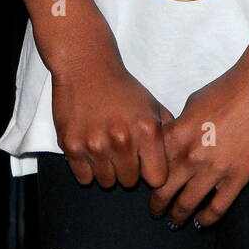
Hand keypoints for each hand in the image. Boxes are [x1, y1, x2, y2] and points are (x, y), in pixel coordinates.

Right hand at [52, 47, 172, 188]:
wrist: (86, 66)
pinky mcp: (72, 147)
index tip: (146, 165)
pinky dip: (87, 169)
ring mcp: (95, 145)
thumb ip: (167, 133)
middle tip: (121, 150)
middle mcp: (122, 139)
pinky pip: (84, 178)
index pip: (156, 178)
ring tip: (105, 147)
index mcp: (146, 130)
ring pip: (107, 182)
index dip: (151, 172)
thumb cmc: (121, 87)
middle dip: (128, 169)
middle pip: (130, 182)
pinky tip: (90, 148)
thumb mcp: (151, 105)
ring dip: (107, 170)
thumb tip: (176, 157)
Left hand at [149, 55, 248, 226]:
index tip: (147, 183)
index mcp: (178, 133)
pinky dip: (207, 218)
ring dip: (178, 216)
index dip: (146, 176)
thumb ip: (181, 125)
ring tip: (175, 221)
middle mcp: (191, 154)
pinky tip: (202, 221)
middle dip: (157, 204)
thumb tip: (176, 139)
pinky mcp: (238, 176)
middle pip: (164, 190)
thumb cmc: (231, 86)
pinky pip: (217, 207)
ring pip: (187, 204)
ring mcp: (214, 168)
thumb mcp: (194, 101)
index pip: (152, 163)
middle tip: (156, 210)